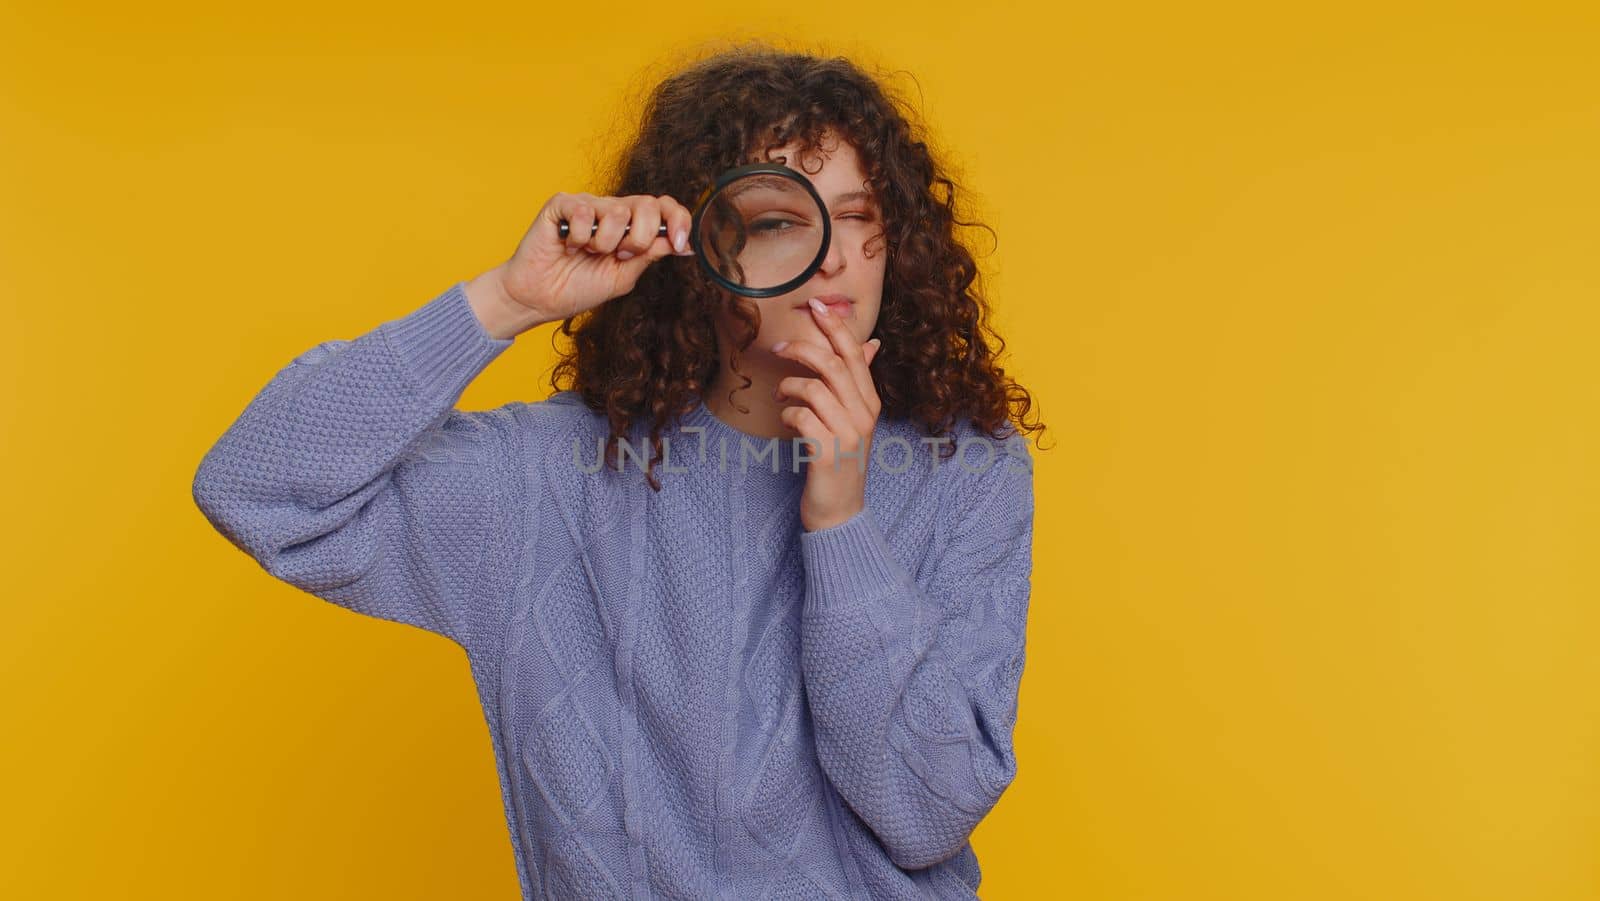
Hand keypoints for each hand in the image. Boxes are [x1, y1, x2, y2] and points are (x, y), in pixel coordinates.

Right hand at [484, 192, 696, 332]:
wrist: (540, 298)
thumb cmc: (578, 287)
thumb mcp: (624, 276)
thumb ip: (650, 255)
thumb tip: (685, 245)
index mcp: (631, 225)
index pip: (663, 207)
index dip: (678, 219)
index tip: (680, 243)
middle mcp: (612, 210)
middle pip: (648, 205)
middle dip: (639, 238)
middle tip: (619, 255)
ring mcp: (588, 205)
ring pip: (617, 211)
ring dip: (605, 243)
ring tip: (588, 252)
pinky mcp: (562, 204)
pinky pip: (584, 211)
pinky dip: (579, 237)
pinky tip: (568, 246)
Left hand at [773, 298, 883, 531]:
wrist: (840, 512)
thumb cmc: (841, 461)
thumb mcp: (855, 419)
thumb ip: (858, 382)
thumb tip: (872, 343)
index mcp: (870, 402)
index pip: (855, 353)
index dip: (836, 326)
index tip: (817, 305)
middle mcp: (864, 415)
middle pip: (834, 364)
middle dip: (802, 348)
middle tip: (778, 348)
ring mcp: (847, 435)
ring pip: (814, 388)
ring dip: (789, 386)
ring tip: (781, 397)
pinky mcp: (827, 454)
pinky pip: (801, 418)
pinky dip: (787, 415)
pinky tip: (786, 422)